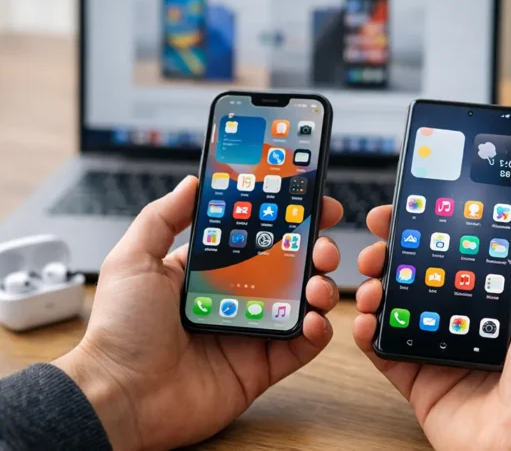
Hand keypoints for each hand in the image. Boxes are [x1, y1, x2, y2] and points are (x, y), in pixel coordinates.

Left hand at [53, 176, 342, 449]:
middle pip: (288, 266)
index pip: (254, 236)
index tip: (305, 199)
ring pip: (303, 301)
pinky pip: (302, 346)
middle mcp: (235, 298)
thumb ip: (161, 218)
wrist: (121, 397)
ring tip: (316, 282)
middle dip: (313, 248)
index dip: (282, 218)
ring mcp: (251, 332)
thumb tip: (191, 183)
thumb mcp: (133, 261)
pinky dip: (317, 331)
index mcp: (208, 272)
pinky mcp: (262, 366)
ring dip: (320, 285)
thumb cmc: (120, 331)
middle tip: (321, 243)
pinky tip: (311, 319)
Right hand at [353, 203, 510, 449]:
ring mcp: (447, 350)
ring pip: (402, 309)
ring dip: (379, 286)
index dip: (441, 228)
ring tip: (370, 276)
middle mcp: (476, 321)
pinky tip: (365, 318)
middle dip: (399, 252)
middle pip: (428, 275)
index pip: (468, 251)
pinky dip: (370, 334)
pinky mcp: (425, 382)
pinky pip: (389, 353)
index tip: (417, 206)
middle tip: (379, 235)